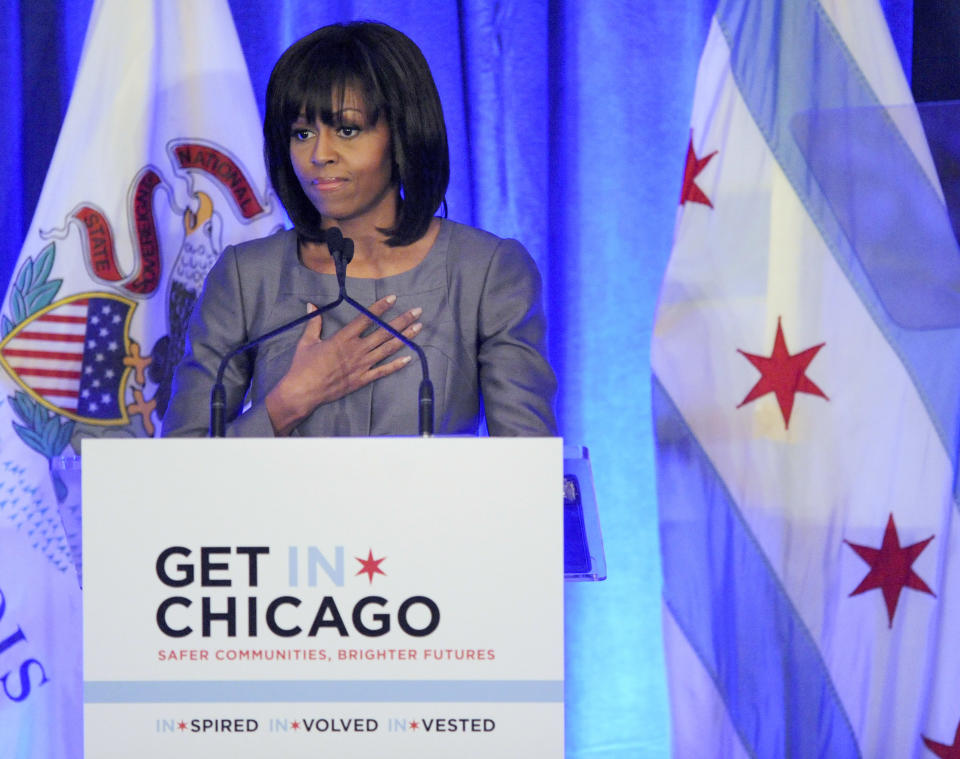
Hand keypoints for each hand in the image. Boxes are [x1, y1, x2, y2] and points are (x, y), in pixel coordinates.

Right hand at [266, 294, 421, 434]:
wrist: (304, 391)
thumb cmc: (303, 366)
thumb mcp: (307, 341)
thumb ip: (314, 322)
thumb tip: (311, 305)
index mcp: (343, 338)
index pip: (366, 318)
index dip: (381, 307)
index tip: (394, 298)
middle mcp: (357, 349)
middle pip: (384, 332)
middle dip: (402, 320)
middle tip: (417, 311)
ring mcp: (362, 365)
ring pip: (388, 349)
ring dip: (405, 338)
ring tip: (418, 328)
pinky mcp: (362, 379)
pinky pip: (383, 371)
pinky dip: (397, 365)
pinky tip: (409, 358)